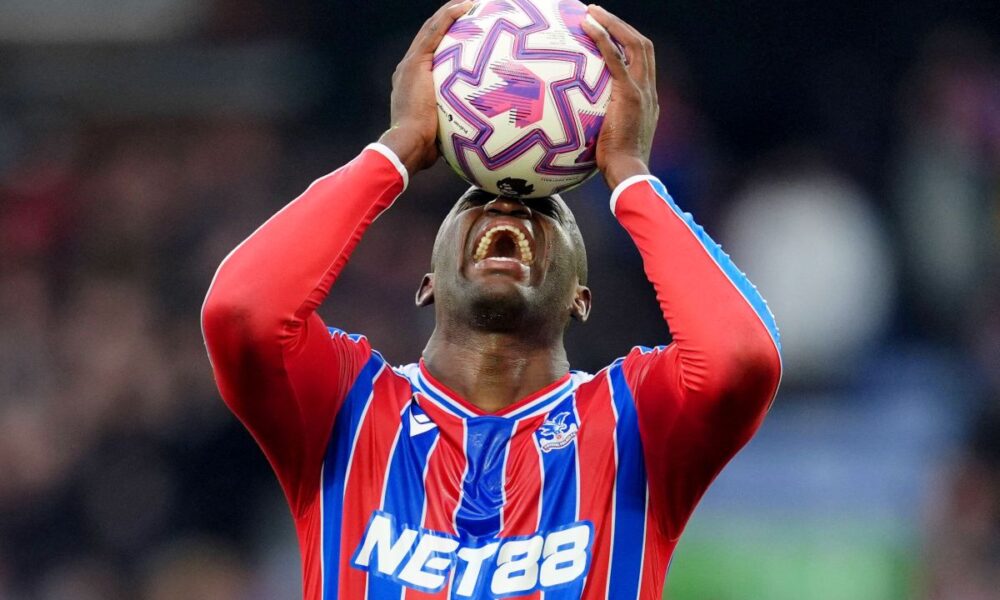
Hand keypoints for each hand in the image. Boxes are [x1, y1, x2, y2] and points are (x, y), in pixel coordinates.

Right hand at [379, 0, 473, 175]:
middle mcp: (408, 70)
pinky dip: (449, 17)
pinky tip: (466, 6)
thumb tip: (475, 138)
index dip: (446, 40)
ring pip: (432, 29)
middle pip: (430, 37)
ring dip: (451, 12)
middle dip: (449, 21)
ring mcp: (410, 65)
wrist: (407, 145)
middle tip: (471, 9)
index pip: (431, 55)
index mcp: (412, 84)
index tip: (464, 33)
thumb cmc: (424, 149)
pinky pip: (435, 32)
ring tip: (471, 2)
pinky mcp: (416, 63)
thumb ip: (454, 126)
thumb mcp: (441, 135)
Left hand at [582, 5, 658, 189]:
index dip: (628, 45)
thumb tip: (576, 130)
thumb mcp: (610, 144)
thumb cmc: (616, 168)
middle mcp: (649, 91)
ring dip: (613, 23)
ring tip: (591, 11)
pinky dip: (603, 37)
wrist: (629, 175)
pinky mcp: (628, 94)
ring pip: (634, 44)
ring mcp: (641, 91)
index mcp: (647, 101)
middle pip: (643, 46)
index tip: (609, 35)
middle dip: (622, 26)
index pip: (643, 64)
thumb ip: (602, 129)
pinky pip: (615, 57)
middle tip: (597, 14)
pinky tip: (586, 25)